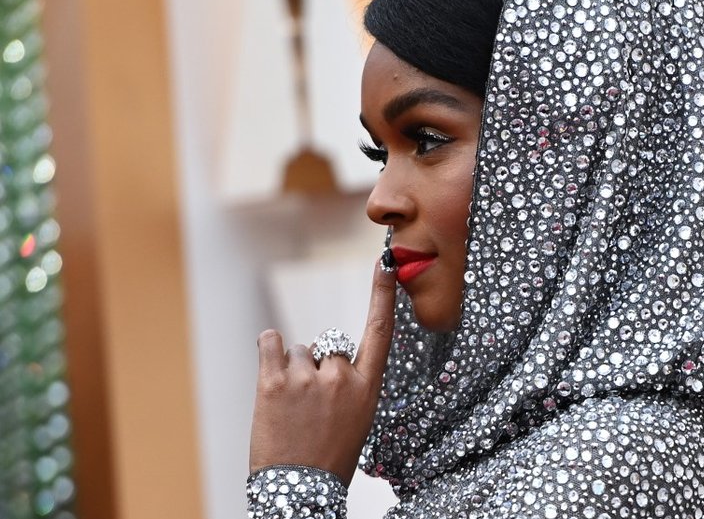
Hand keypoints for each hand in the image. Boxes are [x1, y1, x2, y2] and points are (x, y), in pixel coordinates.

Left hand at [249, 259, 395, 485]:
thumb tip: (328, 355)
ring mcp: (307, 379)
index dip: (382, 296)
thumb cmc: (328, 456)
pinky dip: (268, 349)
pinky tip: (270, 372)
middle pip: (328, 344)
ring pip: (298, 350)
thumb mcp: (356, 419)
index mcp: (367, 388)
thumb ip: (348, 383)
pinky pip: (271, 342)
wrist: (300, 492)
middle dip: (317, 365)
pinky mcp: (274, 382)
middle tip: (309, 403)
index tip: (384, 264)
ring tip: (290, 407)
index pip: (380, 332)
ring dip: (291, 370)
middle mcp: (341, 377)